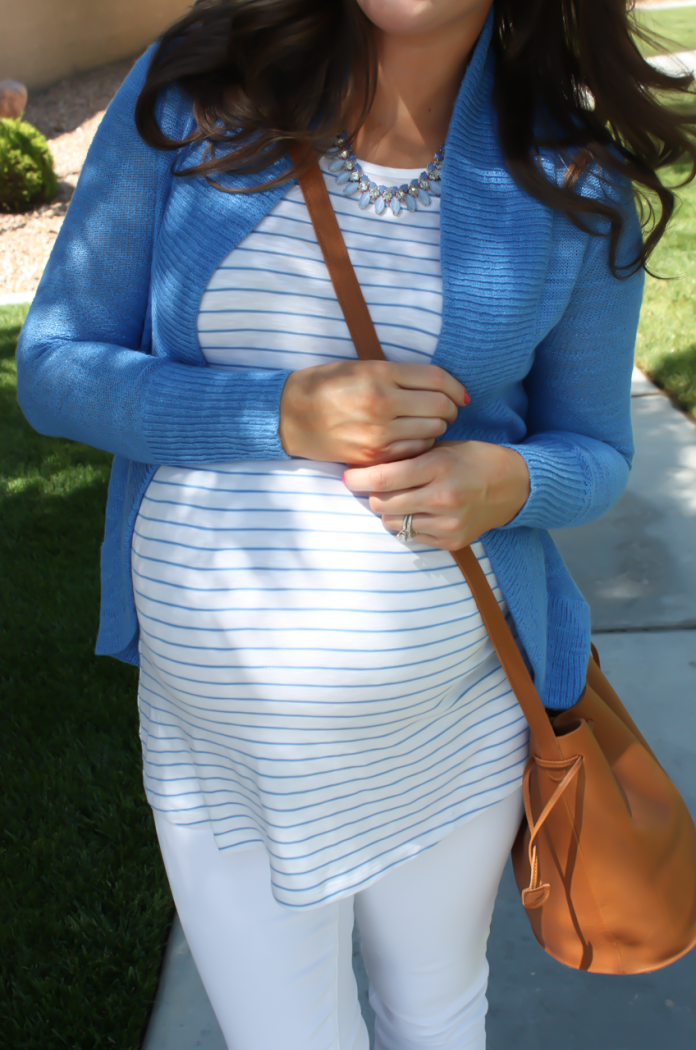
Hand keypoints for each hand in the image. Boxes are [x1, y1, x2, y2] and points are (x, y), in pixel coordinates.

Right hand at [278, 361, 467, 464]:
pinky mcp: (375, 456)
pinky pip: (414, 452)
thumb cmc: (326, 386)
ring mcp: (379, 433)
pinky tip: (411, 439)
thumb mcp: (362, 367)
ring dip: (436, 428)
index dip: (456, 387)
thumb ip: (399, 375)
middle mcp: (383, 403)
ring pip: (432, 431)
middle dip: (450, 409)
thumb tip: (439, 386)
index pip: (437, 380)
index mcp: (380, 375)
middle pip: (440, 407)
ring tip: (426, 424)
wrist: (292, 417)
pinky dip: (420, 445)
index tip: (460, 394)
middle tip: (446, 410)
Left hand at [342, 440, 530, 549]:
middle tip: (373, 487)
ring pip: (393, 523)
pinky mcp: (452, 541)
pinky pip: (412, 536)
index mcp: (438, 467)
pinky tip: (418, 511)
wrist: (515, 486)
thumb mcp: (443, 447)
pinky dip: (408, 524)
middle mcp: (442, 497)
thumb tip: (369, 462)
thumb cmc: (474, 459)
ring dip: (389, 511)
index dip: (359, 479)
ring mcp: (448, 523)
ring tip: (399, 498)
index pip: (384, 478)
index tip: (348, 476)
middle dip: (372, 495)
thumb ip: (410, 456)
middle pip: (382, 504)